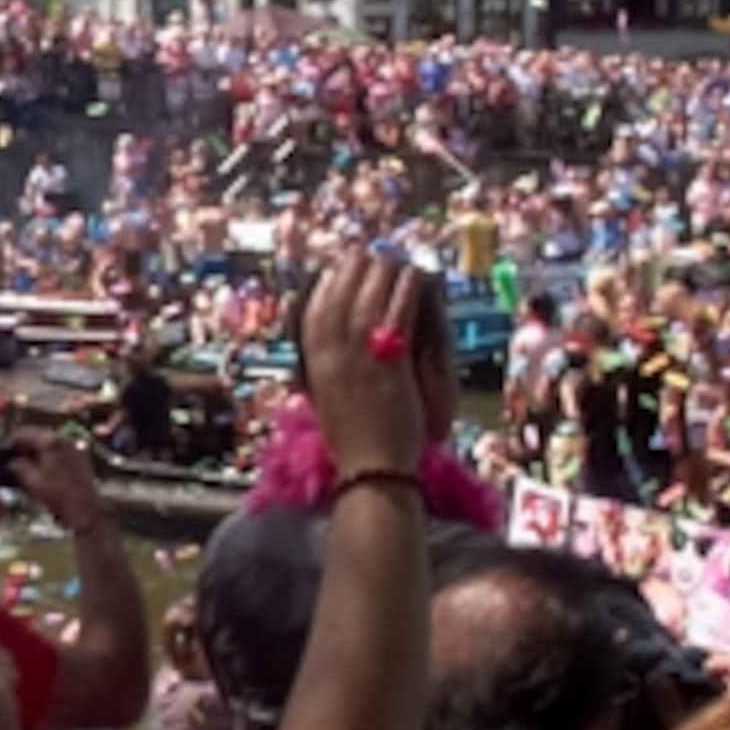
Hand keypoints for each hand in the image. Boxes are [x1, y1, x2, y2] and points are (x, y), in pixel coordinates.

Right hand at [9, 429, 101, 529]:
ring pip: (51, 443)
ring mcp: (74, 447)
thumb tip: (13, 461)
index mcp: (50, 441)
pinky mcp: (81, 457)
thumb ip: (18, 466)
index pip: (25, 433)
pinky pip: (61, 451)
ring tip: (28, 462)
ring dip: (39, 450)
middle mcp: (64, 439)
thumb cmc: (58, 494)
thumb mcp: (31, 480)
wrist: (84, 507)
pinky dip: (51, 455)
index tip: (6, 447)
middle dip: (27, 444)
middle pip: (39, 436)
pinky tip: (44, 467)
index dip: (13, 440)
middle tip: (15, 454)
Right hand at [300, 253, 430, 478]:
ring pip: (369, 291)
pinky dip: (407, 288)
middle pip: (341, 289)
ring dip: (387, 271)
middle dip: (362, 268)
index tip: (348, 267)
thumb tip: (336, 345)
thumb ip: (332, 366)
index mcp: (312, 359)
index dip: (334, 280)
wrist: (371, 470)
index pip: (316, 303)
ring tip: (400, 264)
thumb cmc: (354, 440)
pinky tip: (416, 277)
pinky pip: (397, 308)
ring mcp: (358, 351)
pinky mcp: (388, 357)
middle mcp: (330, 349)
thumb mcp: (329, 396)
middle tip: (380, 260)